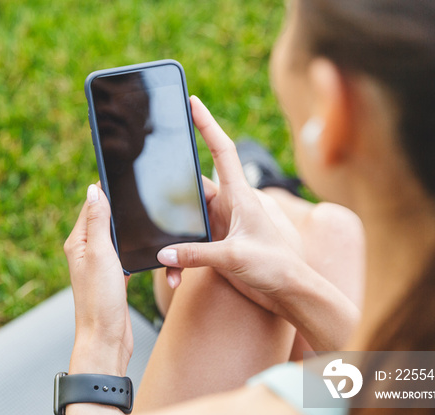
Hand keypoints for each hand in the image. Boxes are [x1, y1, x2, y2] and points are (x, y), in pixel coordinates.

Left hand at [64, 184, 132, 375]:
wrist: (107, 339)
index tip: (119, 171)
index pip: (92, 206)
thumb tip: (93, 190)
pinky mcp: (114, 277)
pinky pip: (125, 254)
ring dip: (128, 227)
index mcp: (78, 243)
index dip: (105, 189)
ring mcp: (100, 265)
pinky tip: (145, 244)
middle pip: (104, 219)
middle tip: (137, 188)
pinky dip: (134, 247)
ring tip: (143, 212)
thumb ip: (98, 222)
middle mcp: (86, 252)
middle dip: (119, 205)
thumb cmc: (100, 301)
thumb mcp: (100, 254)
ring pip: (116, 236)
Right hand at [157, 96, 304, 315]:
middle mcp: (229, 205)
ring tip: (163, 257)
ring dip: (173, 238)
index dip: (207, 124)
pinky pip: (189, 245)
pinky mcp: (217, 245)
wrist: (288, 292)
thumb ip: (196, 254)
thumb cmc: (275, 267)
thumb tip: (162, 254)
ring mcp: (221, 225)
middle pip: (192, 188)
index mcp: (240, 195)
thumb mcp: (234, 257)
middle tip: (146, 191)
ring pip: (186, 221)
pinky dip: (179, 259)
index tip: (192, 101)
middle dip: (170, 195)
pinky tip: (175, 277)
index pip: (222, 151)